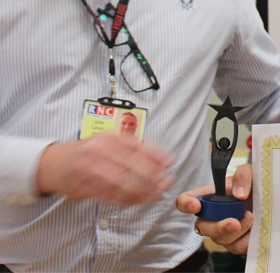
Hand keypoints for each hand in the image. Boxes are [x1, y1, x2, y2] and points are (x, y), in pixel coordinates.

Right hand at [36, 132, 173, 205]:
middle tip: (166, 181)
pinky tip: (138, 200)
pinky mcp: (82, 187)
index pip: (136, 145)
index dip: (156, 154)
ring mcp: (89, 169)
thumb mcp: (106, 140)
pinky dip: (126, 199)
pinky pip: (109, 195)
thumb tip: (158, 158)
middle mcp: (98, 151)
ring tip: (156, 193)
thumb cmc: (84, 152)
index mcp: (107, 137)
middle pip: (131, 165)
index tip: (169, 162)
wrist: (53, 163)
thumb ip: (129, 147)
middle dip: (152, 176)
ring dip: (141, 191)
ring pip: (121, 183)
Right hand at [176, 163, 253, 254]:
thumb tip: (239, 195)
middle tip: (234, 223)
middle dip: (218, 227)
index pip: (186, 200)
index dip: (185, 203)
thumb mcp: (249, 172)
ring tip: (251, 216)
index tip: (195, 205)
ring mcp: (222, 231)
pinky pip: (236, 247)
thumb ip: (242, 175)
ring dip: (237, 231)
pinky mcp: (235, 242)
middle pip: (202, 227)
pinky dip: (247, 238)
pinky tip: (254, 226)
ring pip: (220, 239)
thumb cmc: (253, 183)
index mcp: (209, 196)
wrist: (269, 198)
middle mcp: (211, 215)